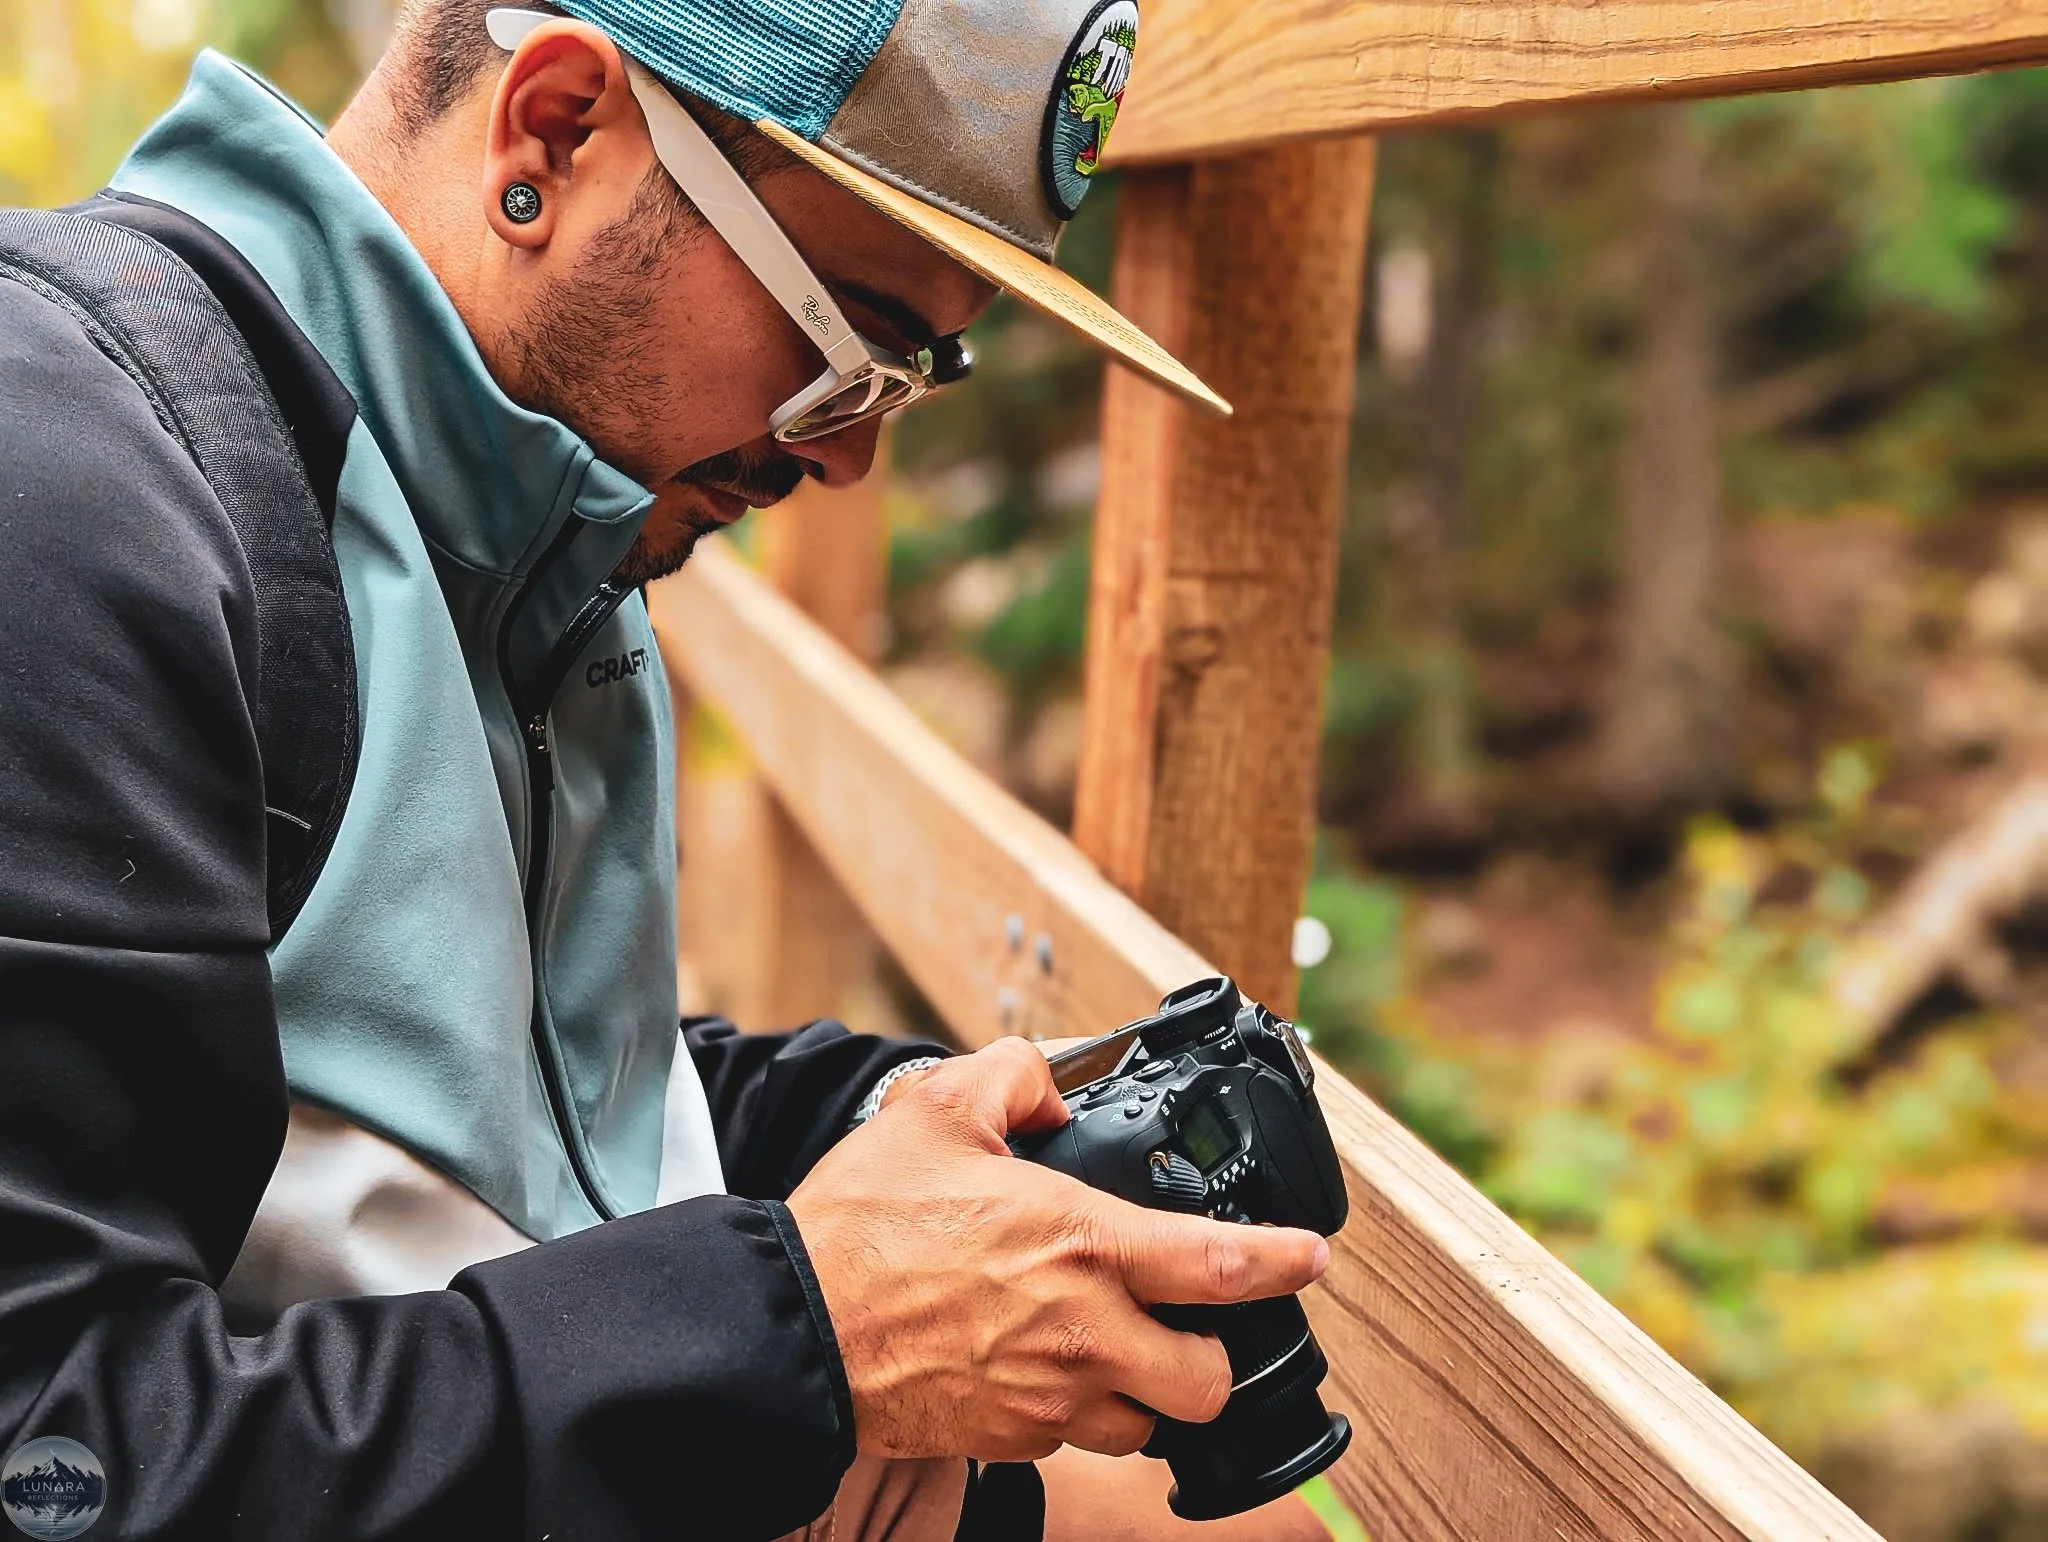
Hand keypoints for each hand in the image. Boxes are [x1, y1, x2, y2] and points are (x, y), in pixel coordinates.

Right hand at [787, 1038, 1328, 1462]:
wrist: (792, 1331)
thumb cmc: (860, 1226)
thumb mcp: (935, 1111)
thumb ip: (1012, 1077)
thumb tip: (1051, 1081)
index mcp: (1083, 1244)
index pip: (1223, 1264)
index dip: (1285, 1262)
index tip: (1310, 1257)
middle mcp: (1084, 1333)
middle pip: (1208, 1381)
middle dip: (1213, 1359)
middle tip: (1189, 1325)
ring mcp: (1048, 1399)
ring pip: (1146, 1426)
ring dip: (1143, 1394)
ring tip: (1110, 1351)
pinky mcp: (1009, 1441)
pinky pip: (1072, 1442)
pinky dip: (1074, 1413)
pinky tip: (1038, 1370)